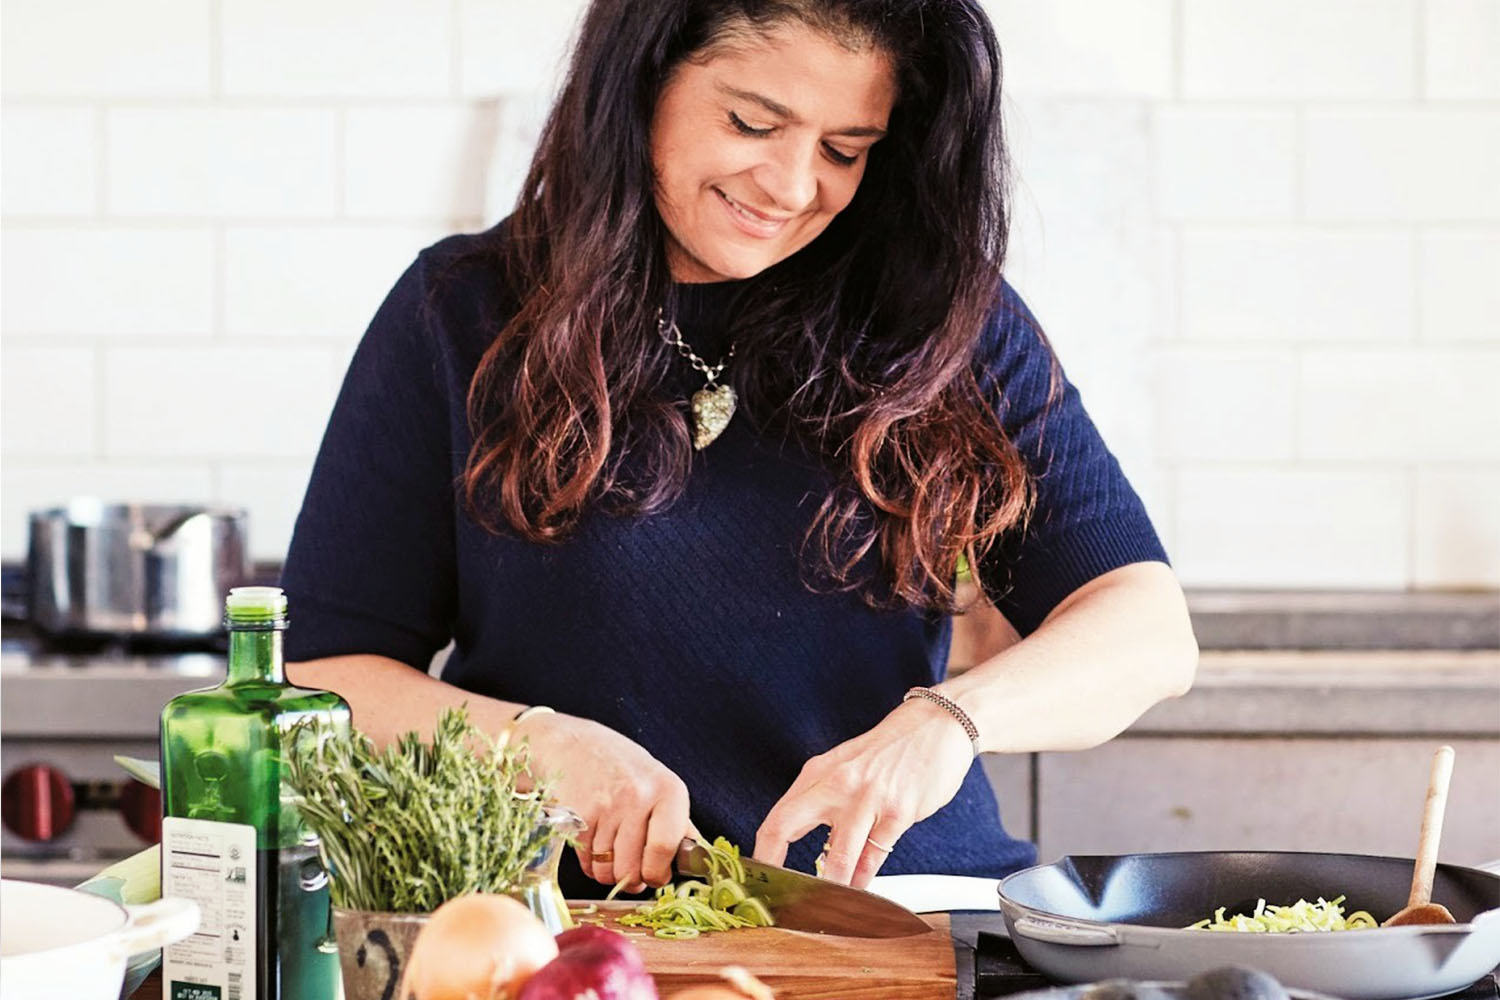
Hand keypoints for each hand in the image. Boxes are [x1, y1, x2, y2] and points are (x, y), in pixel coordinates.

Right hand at [513, 711, 694, 891]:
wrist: (575, 744)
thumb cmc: (623, 767)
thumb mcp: (660, 783)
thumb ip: (678, 822)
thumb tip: (695, 859)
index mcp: (668, 790)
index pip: (666, 847)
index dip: (659, 872)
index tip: (655, 876)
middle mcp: (638, 796)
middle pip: (633, 868)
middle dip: (632, 880)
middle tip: (631, 871)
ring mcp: (606, 805)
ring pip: (607, 870)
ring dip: (608, 873)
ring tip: (612, 855)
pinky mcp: (578, 815)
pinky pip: (586, 861)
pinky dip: (589, 863)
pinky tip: (594, 845)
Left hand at [753, 697, 973, 888]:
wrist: (936, 726)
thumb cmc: (888, 750)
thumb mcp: (846, 766)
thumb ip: (822, 801)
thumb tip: (801, 844)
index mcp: (818, 772)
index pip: (776, 817)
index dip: (763, 853)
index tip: (762, 877)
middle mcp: (836, 783)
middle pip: (787, 827)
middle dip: (779, 869)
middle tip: (781, 897)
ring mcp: (867, 798)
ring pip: (837, 856)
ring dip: (832, 885)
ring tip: (829, 903)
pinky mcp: (897, 812)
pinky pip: (874, 855)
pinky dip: (865, 877)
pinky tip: (860, 886)